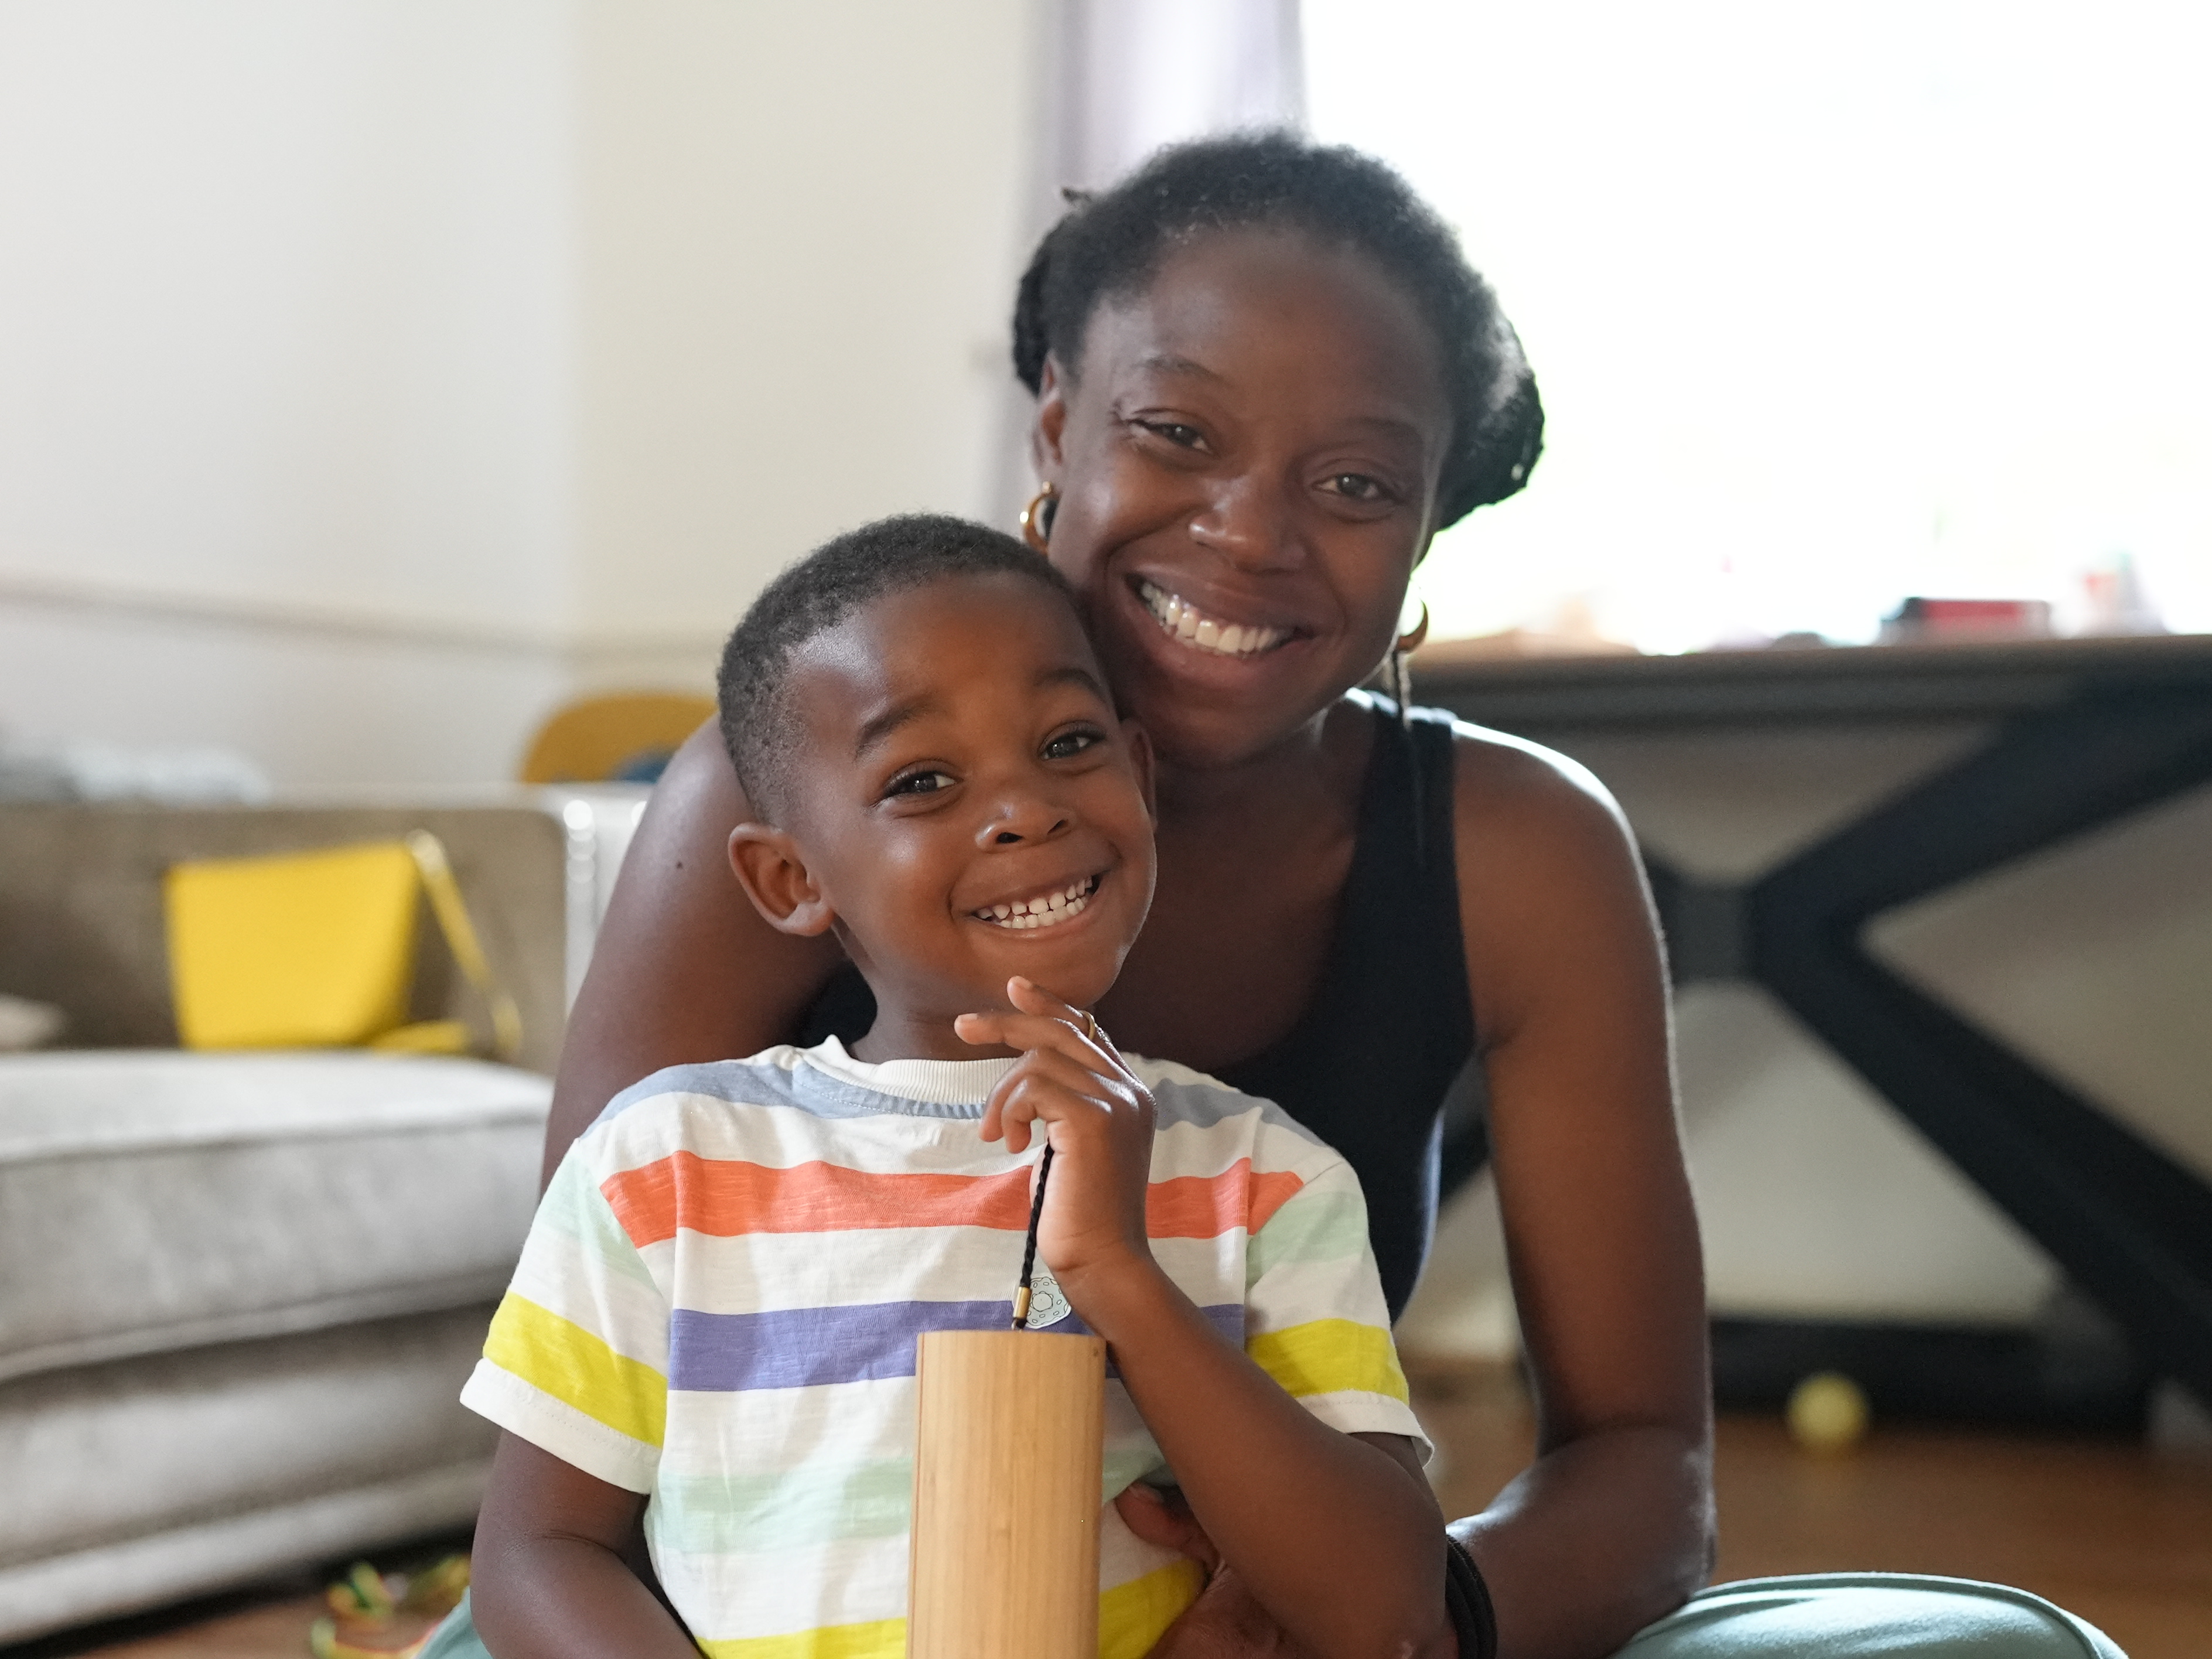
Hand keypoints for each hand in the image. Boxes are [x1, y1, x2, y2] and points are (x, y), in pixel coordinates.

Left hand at [956, 977, 1154, 1290]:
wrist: (1103, 1262)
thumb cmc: (1078, 1213)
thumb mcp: (1070, 1146)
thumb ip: (1064, 1106)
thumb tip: (1027, 1076)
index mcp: (1129, 1094)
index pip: (1088, 1030)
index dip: (1049, 1006)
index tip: (1015, 988)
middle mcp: (1130, 1090)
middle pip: (1061, 1031)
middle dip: (1007, 1023)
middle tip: (962, 1027)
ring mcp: (1116, 1102)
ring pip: (1039, 1060)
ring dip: (1002, 1096)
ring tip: (998, 1135)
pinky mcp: (1095, 1120)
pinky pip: (1033, 1087)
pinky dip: (1009, 1110)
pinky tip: (1011, 1144)